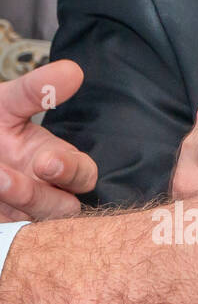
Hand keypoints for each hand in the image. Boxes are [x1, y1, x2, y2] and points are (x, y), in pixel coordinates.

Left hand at [0, 61, 97, 219]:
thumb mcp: (6, 104)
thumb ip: (36, 91)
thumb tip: (73, 70)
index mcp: (57, 163)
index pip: (84, 176)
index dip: (70, 171)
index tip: (46, 161)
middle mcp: (47, 192)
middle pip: (66, 209)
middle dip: (40, 195)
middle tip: (8, 178)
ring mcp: (25, 213)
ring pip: (39, 223)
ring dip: (16, 202)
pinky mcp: (8, 225)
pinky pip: (14, 233)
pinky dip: (5, 214)